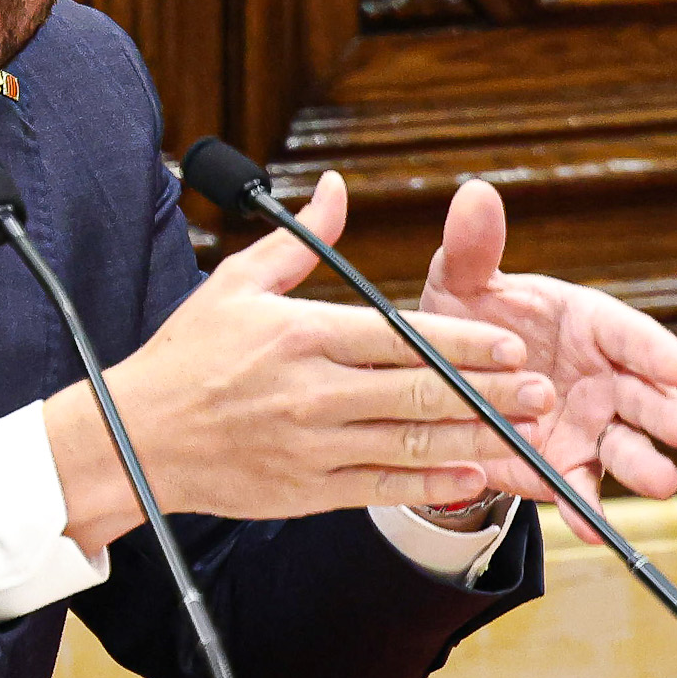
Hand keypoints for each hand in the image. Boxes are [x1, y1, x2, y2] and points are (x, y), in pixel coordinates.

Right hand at [43, 170, 551, 552]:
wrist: (135, 441)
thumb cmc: (185, 358)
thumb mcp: (235, 283)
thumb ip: (298, 238)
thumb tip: (337, 185)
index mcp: (300, 335)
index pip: (399, 336)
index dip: (464, 342)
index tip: (511, 343)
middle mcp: (311, 392)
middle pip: (418, 392)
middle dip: (490, 392)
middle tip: (541, 390)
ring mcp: (311, 447)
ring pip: (409, 442)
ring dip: (474, 439)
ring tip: (524, 434)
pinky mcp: (306, 492)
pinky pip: (381, 489)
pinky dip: (429, 484)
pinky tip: (471, 476)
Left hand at [414, 175, 676, 500]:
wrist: (440, 383)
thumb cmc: (466, 320)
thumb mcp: (461, 283)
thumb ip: (474, 248)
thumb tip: (474, 195)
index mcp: (589, 325)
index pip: (629, 333)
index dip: (653, 349)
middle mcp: (602, 378)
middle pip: (646, 396)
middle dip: (670, 414)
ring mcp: (588, 427)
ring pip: (626, 448)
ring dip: (646, 465)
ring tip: (664, 482)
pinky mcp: (563, 468)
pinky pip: (580, 491)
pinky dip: (587, 511)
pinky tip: (594, 530)